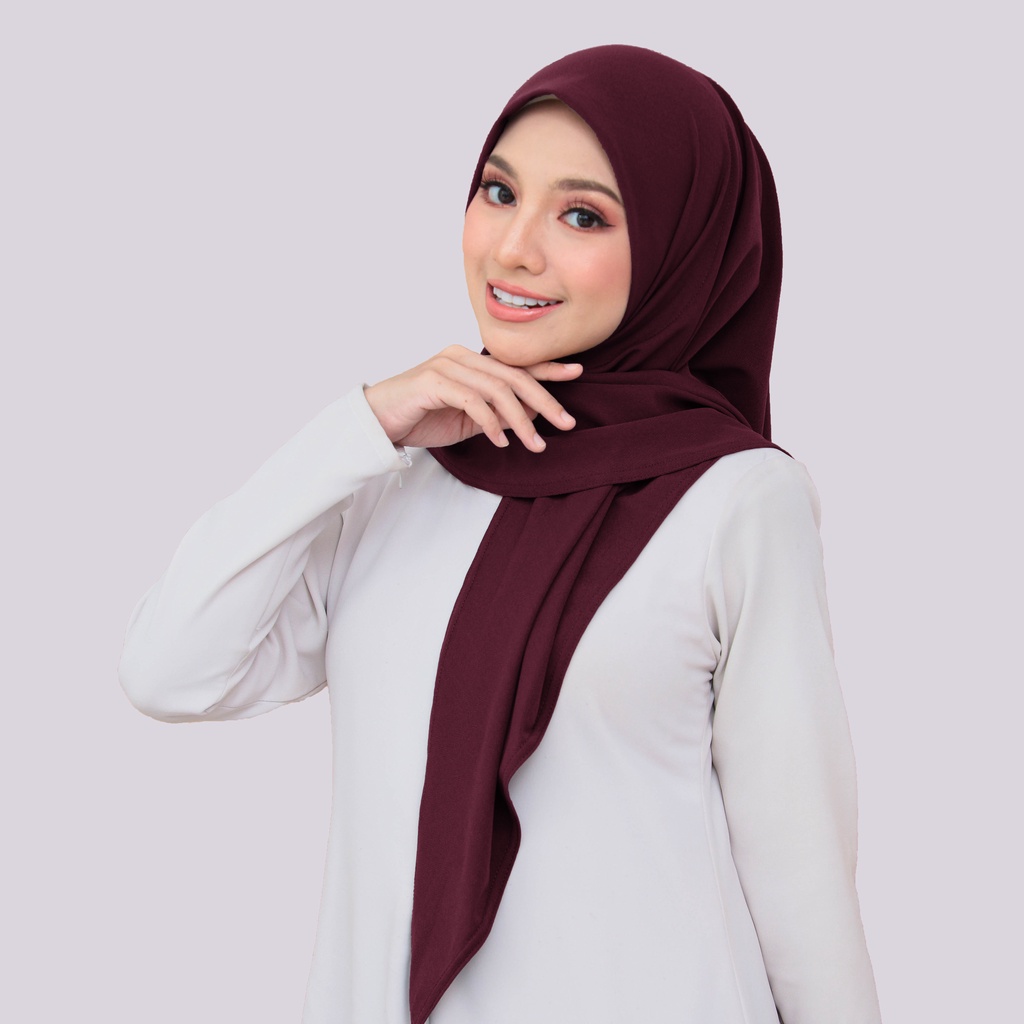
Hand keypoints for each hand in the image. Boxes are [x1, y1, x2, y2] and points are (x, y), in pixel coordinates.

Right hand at [363, 345, 580, 451]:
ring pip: (496, 390)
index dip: (547, 368)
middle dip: (544, 400)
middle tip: (566, 423)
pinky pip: (472, 401)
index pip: (516, 363)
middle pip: (513, 376)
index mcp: (471, 360)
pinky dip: (490, 422)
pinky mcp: (432, 382)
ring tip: (534, 444)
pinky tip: (500, 441)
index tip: (577, 373)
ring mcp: (446, 366)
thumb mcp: (469, 418)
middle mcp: (461, 356)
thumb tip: (533, 414)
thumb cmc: (422, 418)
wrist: (378, 422)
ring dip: (519, 421)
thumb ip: (497, 412)